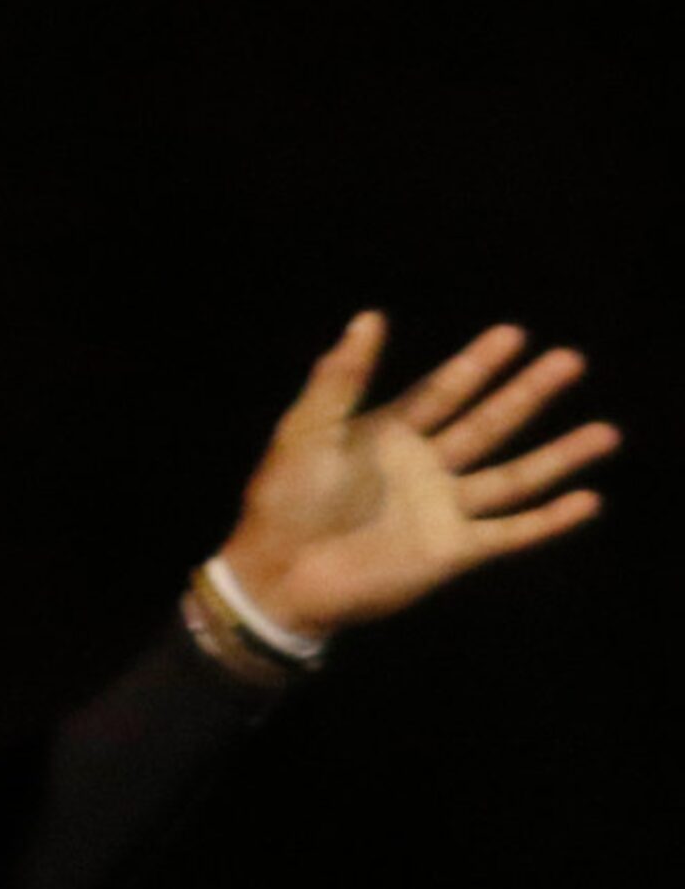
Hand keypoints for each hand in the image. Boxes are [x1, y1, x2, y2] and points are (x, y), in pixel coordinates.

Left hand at [219, 313, 619, 637]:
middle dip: (528, 393)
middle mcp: (424, 466)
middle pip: (488, 423)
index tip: (514, 333)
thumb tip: (370, 316)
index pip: (444, 390)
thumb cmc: (287, 496)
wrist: (282, 572)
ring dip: (558, 455)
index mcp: (388, 432)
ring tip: (606, 431)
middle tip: (571, 360)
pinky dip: (549, 520)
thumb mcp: (309, 427)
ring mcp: (442, 508)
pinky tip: (588, 500)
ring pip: (514, 476)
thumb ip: (342, 377)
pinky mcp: (453, 551)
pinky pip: (511, 532)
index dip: (478, 363)